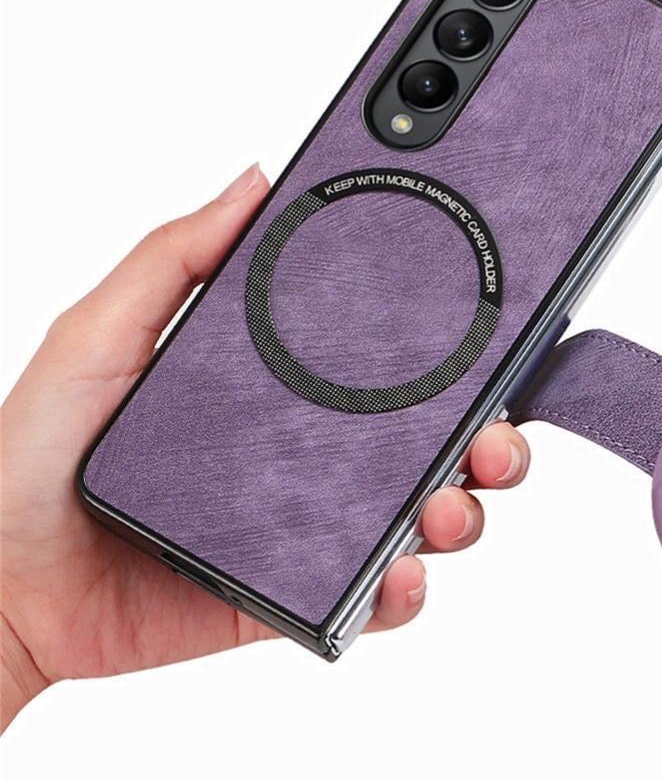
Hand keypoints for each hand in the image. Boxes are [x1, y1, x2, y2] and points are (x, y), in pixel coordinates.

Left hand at [0, 164, 532, 729]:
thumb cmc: (28, 457)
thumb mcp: (97, 334)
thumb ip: (173, 258)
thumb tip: (253, 181)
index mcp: (281, 392)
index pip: (391, 366)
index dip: (458, 355)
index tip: (495, 336)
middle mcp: (311, 459)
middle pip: (437, 444)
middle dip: (493, 440)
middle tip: (495, 437)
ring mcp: (309, 530)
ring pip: (428, 518)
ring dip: (465, 512)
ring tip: (446, 508)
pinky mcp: (295, 597)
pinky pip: (376, 599)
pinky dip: (408, 592)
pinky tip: (401, 574)